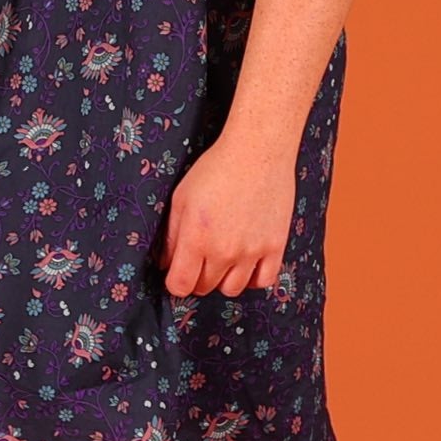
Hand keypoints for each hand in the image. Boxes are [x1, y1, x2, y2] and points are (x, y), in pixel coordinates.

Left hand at [157, 133, 295, 297]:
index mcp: (196, 238)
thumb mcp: (181, 197)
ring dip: (223, 279)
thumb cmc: (216, 168)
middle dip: (197, 277)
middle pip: (205, 287)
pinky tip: (246, 264)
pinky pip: (263, 281)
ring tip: (222, 260)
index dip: (175, 282)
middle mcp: (224, 251)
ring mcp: (251, 252)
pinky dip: (252, 279)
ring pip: (232, 289)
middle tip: (199, 260)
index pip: (180, 285)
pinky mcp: (275, 246)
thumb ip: (171, 235)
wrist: (257, 151)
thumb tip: (165, 263)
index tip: (176, 273)